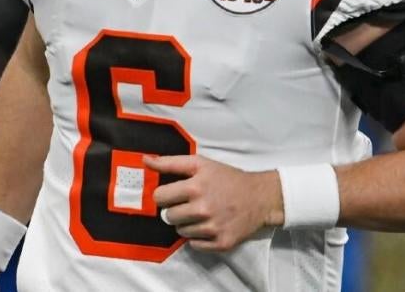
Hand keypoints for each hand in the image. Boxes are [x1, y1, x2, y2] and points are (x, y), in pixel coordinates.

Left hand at [146, 154, 283, 252]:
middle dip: (176, 210)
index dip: (164, 195)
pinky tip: (210, 225)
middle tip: (190, 203)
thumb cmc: (228, 178)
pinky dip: (199, 237)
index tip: (174, 193)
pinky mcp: (220, 243)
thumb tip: (145, 160)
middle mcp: (202, 209)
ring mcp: (212, 228)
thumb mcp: (201, 164)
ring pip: (180, 232)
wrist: (259, 198)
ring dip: (187, 223)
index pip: (159, 197)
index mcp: (195, 187)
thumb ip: (171, 162)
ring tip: (202, 213)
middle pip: (168, 217)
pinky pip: (194, 244)